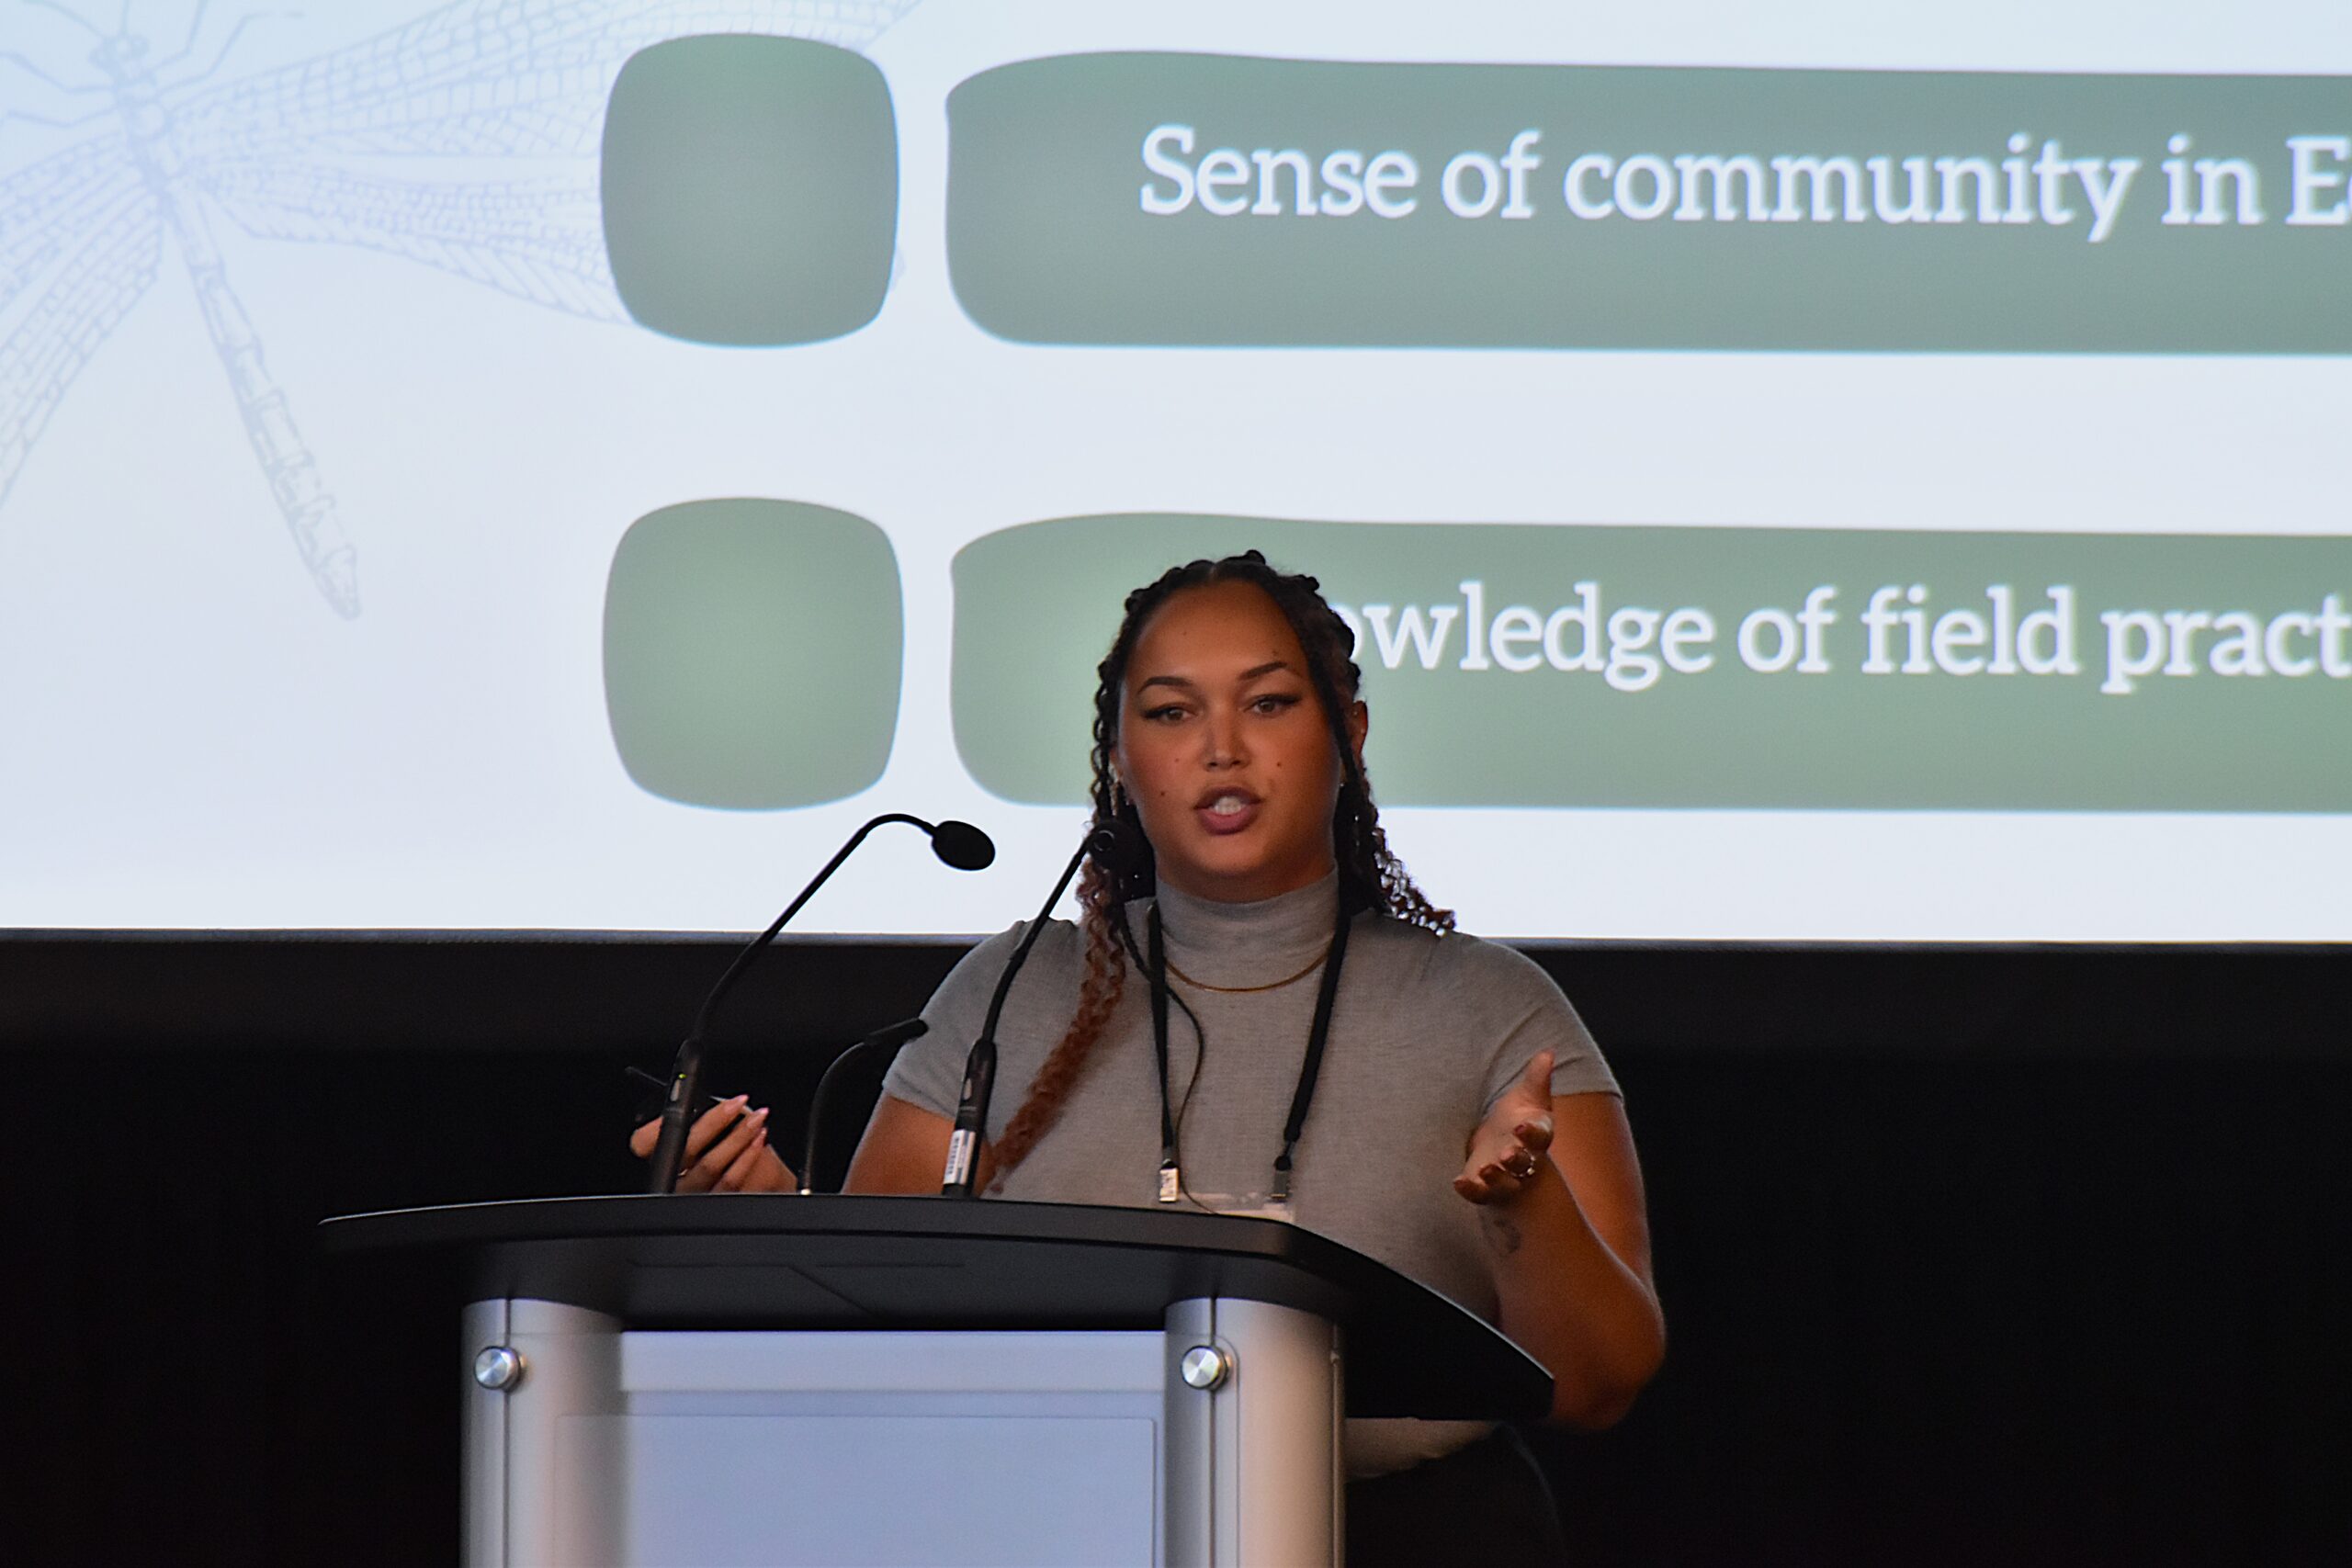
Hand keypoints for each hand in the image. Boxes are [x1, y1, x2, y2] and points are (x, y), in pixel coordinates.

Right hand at [630, 1094, 797, 1192]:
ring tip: (757, 1119)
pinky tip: (759, 1139)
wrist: (762, 1181)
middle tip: (736, 1103)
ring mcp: (696, 1194)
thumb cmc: (730, 1146)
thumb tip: (702, 1096)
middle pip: (683, 1151)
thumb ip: (700, 1115)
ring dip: (737, 1136)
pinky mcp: (718, 1205)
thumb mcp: (716, 1127)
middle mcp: (675, 1178)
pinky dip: (748, 1157)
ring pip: (709, 1166)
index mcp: (664, 1156)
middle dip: (712, 1122)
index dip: (655, 1126)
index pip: (643, 1143)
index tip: (681, 1104)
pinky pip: (730, 1182)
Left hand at [1453, 1051, 1555, 1206]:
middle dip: (1516, 1159)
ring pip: (1504, 1182)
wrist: (1504, 1153)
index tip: (1521, 1126)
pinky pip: (1479, 1193)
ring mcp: (1505, 1177)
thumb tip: (1548, 1052)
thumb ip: (1537, 1078)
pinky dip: (1471, 1190)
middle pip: (1523, 1162)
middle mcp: (1523, 1159)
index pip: (1539, 1135)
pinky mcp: (1485, 1188)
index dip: (1532, 1133)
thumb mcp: (1529, 1098)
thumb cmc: (1519, 1122)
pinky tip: (1459, 1182)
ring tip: (1486, 1169)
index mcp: (1536, 1136)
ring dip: (1496, 1177)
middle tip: (1506, 1154)